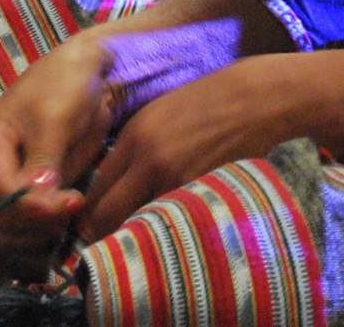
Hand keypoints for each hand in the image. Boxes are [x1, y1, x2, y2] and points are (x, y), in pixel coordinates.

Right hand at [0, 37, 119, 259]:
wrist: (85, 74)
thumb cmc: (64, 86)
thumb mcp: (54, 119)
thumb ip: (43, 161)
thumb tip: (38, 201)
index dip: (31, 206)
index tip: (71, 200)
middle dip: (35, 222)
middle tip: (72, 206)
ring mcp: (8, 183)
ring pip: (8, 232)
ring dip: (39, 233)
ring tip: (71, 210)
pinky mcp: (29, 192)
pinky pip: (25, 228)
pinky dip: (43, 232)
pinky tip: (68, 215)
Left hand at [79, 53, 303, 240]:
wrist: (252, 100)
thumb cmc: (204, 103)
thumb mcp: (157, 115)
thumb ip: (133, 148)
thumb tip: (114, 183)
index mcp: (133, 137)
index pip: (97, 187)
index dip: (91, 210)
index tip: (91, 224)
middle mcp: (148, 159)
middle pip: (108, 212)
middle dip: (103, 232)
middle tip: (107, 243)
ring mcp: (177, 178)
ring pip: (141, 222)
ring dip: (138, 234)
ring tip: (138, 242)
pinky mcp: (204, 191)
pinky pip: (175, 221)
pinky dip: (169, 230)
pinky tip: (170, 232)